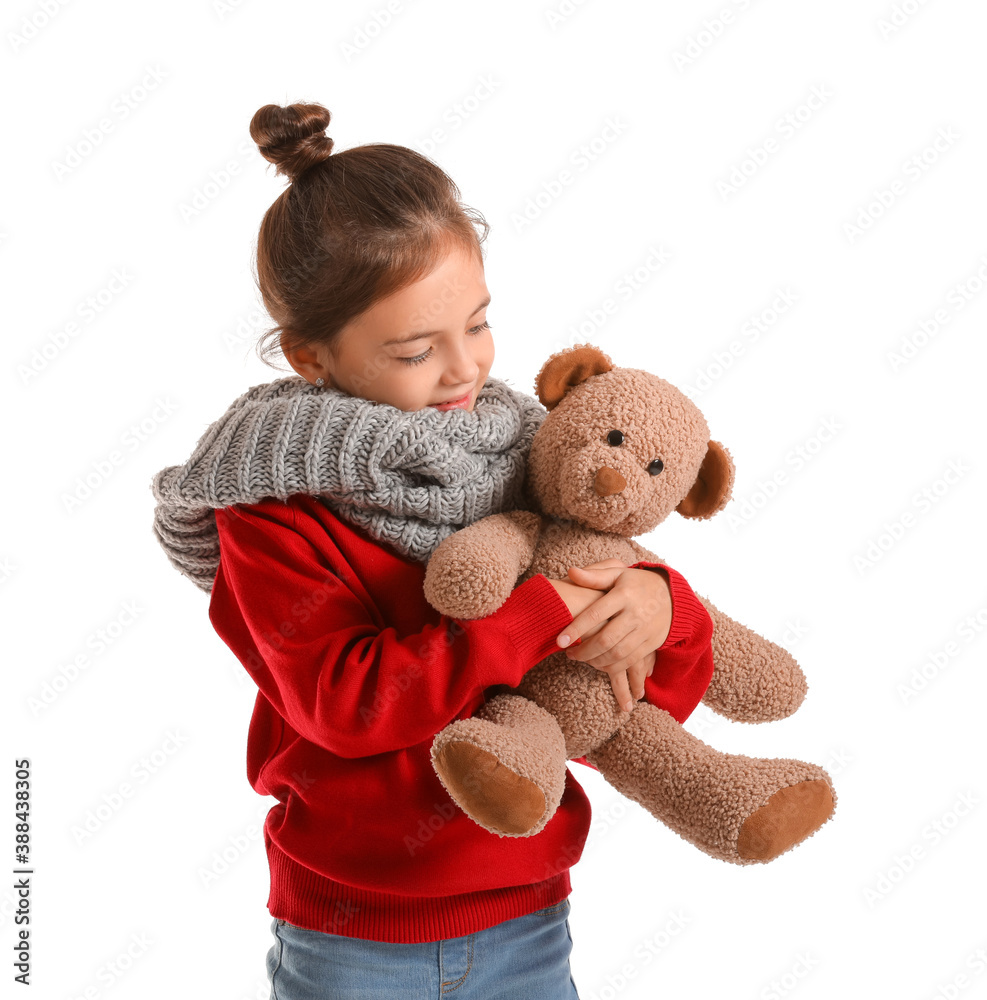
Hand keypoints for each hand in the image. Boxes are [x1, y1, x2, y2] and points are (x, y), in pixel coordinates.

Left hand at [554, 560, 672, 712]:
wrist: (673, 596)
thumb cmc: (637, 584)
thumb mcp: (618, 574)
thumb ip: (594, 576)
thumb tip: (571, 572)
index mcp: (623, 594)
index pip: (595, 614)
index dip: (576, 629)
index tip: (559, 641)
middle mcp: (635, 614)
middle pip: (606, 639)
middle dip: (584, 651)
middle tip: (569, 655)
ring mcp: (645, 630)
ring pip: (618, 654)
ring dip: (596, 661)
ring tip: (582, 659)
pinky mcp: (652, 643)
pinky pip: (630, 661)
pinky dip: (613, 667)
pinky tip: (600, 665)